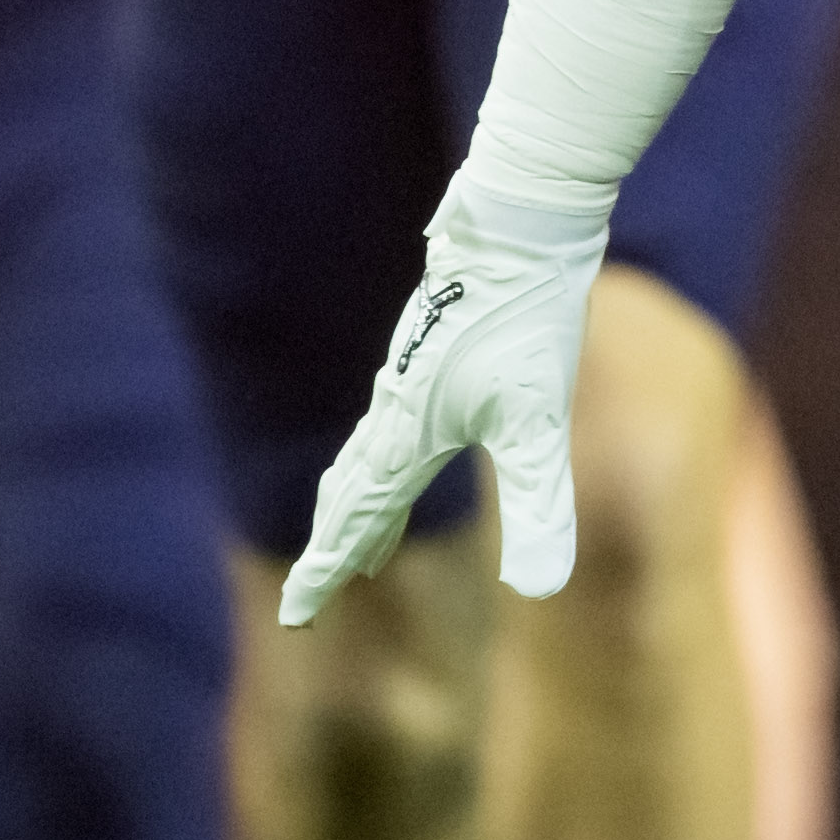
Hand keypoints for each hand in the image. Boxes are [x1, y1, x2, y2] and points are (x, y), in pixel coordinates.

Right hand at [282, 186, 607, 621]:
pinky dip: (384, 456)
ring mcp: (412, 374)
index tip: (300, 614)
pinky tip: (408, 443)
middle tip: (319, 591)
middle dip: (337, 544)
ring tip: (368, 541)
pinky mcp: (433, 347)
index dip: (327, 569)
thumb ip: (539, 507)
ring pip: (369, 453)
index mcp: (407, 435)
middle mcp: (397, 409)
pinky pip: (392, 419)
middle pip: (352, 490)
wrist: (517, 225)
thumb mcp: (540, 423)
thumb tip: (539, 593)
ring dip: (360, 502)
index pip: (355, 519)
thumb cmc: (525, 320)